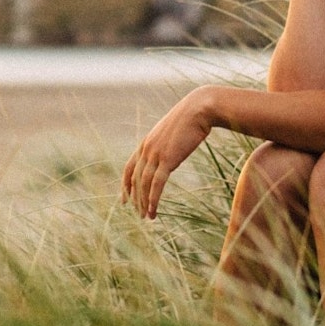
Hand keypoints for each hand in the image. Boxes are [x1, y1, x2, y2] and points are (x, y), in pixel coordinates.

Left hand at [121, 88, 212, 218]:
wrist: (199, 108)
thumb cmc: (191, 118)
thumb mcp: (173, 131)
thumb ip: (167, 143)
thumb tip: (170, 152)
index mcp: (146, 142)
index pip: (129, 168)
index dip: (126, 185)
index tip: (125, 199)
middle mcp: (146, 149)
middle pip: (135, 179)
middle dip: (135, 198)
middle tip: (138, 214)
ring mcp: (156, 154)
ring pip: (144, 184)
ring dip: (144, 203)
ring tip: (147, 217)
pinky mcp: (167, 159)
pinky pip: (157, 184)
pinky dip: (153, 199)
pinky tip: (153, 211)